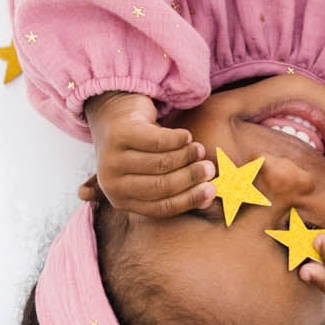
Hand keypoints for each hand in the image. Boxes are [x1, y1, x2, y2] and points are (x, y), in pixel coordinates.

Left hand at [78, 91, 214, 219]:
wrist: (113, 116)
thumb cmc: (139, 151)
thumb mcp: (153, 173)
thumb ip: (177, 189)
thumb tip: (208, 199)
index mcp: (121, 200)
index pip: (160, 208)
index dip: (189, 200)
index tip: (212, 190)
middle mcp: (111, 183)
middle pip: (161, 186)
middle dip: (191, 178)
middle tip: (209, 168)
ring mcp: (112, 158)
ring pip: (161, 163)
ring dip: (187, 156)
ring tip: (199, 150)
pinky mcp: (119, 134)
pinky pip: (157, 141)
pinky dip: (177, 139)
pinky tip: (186, 136)